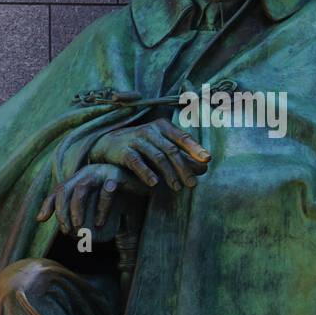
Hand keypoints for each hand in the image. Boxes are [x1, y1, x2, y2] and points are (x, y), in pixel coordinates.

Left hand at [36, 163, 146, 234]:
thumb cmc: (118, 197)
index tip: (41, 220)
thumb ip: (82, 214)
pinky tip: (99, 224)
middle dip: (62, 212)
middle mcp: (87, 172)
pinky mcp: (117, 174)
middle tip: (66, 231)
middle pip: (66, 189)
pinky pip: (106, 191)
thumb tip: (67, 233)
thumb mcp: (97, 206)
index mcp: (79, 178)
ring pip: (81, 189)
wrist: (145, 186)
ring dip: (76, 211)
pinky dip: (101, 209)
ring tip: (78, 230)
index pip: (58, 189)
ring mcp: (102, 171)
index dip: (47, 203)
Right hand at [88, 118, 210, 190]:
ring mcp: (136, 139)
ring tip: (177, 188)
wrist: (108, 144)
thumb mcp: (161, 145)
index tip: (207, 160)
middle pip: (171, 150)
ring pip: (157, 157)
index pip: (182, 137)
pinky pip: (137, 163)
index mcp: (162, 126)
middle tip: (192, 184)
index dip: (195, 148)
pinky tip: (154, 184)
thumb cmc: (141, 146)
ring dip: (169, 174)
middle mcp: (150, 130)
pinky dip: (146, 173)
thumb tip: (205, 166)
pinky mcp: (124, 151)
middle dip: (183, 168)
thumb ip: (182, 154)